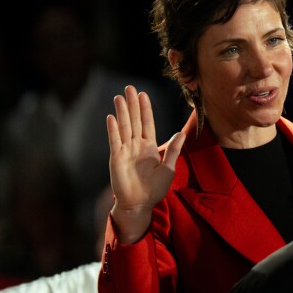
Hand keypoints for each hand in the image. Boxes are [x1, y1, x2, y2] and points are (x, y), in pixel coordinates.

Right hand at [106, 85, 185, 243]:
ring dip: (121, 111)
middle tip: (129, 88)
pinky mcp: (116, 158)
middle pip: (134, 120)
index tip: (143, 94)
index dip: (145, 109)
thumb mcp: (168, 168)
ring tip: (119, 96)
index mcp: (149, 147)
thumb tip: (180, 133)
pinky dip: (113, 129)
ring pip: (124, 126)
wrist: (139, 204)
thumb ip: (173, 150)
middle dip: (132, 104)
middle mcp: (136, 146)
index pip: (147, 123)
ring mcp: (125, 151)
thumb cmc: (154, 189)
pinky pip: (115, 140)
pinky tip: (112, 117)